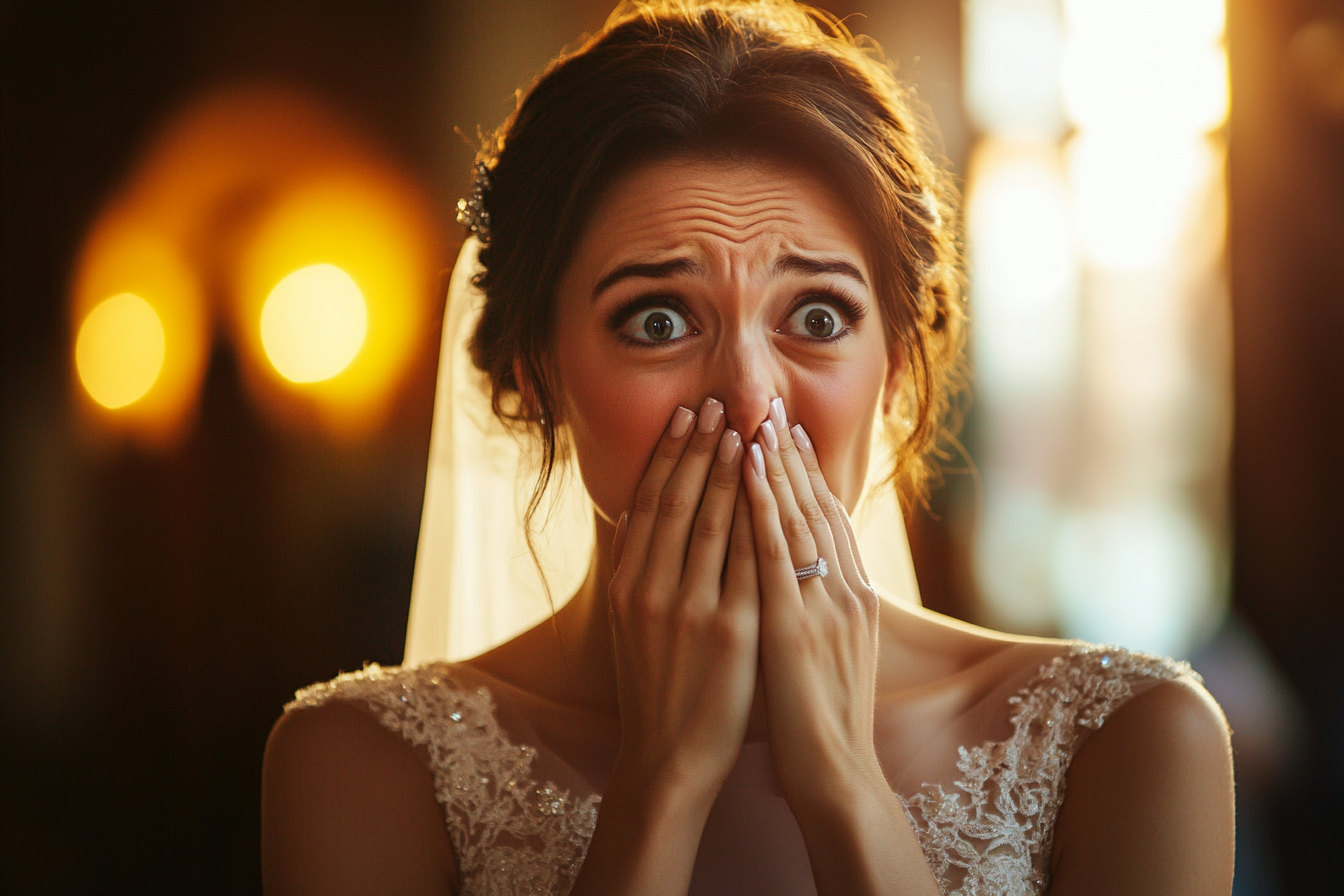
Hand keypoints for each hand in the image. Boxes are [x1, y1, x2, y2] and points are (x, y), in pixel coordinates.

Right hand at [607, 397, 759, 800]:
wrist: (668, 756)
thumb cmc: (653, 687)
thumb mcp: (630, 622)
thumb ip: (636, 566)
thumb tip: (638, 509)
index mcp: (628, 584)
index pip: (651, 503)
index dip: (670, 455)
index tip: (688, 416)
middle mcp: (654, 589)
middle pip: (682, 502)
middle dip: (703, 448)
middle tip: (721, 402)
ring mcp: (692, 609)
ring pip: (716, 522)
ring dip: (733, 471)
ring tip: (747, 428)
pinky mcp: (733, 630)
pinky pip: (751, 562)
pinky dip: (761, 520)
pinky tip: (774, 488)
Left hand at [742, 398, 886, 812]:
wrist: (838, 776)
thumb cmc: (826, 724)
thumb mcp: (833, 655)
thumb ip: (823, 611)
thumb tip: (807, 581)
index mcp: (854, 598)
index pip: (829, 520)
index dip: (809, 475)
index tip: (790, 434)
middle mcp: (844, 591)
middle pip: (817, 508)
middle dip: (792, 455)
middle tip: (774, 405)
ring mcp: (823, 605)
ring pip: (797, 517)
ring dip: (774, 464)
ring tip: (757, 418)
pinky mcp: (794, 624)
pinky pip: (774, 551)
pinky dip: (760, 504)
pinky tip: (745, 469)